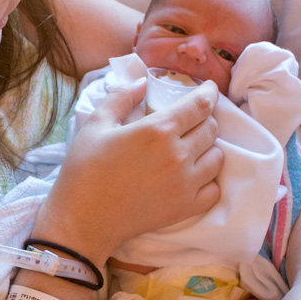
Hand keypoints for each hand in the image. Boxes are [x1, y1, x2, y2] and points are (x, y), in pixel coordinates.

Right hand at [34, 80, 221, 266]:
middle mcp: (178, 155)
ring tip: (192, 147)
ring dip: (208, 148)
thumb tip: (142, 82)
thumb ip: (121, 97)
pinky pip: (214, 190)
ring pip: (217, 158)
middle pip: (211, 129)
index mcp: (158, 130)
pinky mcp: (185, 208)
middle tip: (191, 120)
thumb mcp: (96, 124)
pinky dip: (209, 180)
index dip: (209, 92)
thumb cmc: (85, 169)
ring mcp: (185, 184)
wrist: (83, 218)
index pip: (200, 105)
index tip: (209, 88)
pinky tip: (194, 176)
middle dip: (204, 119)